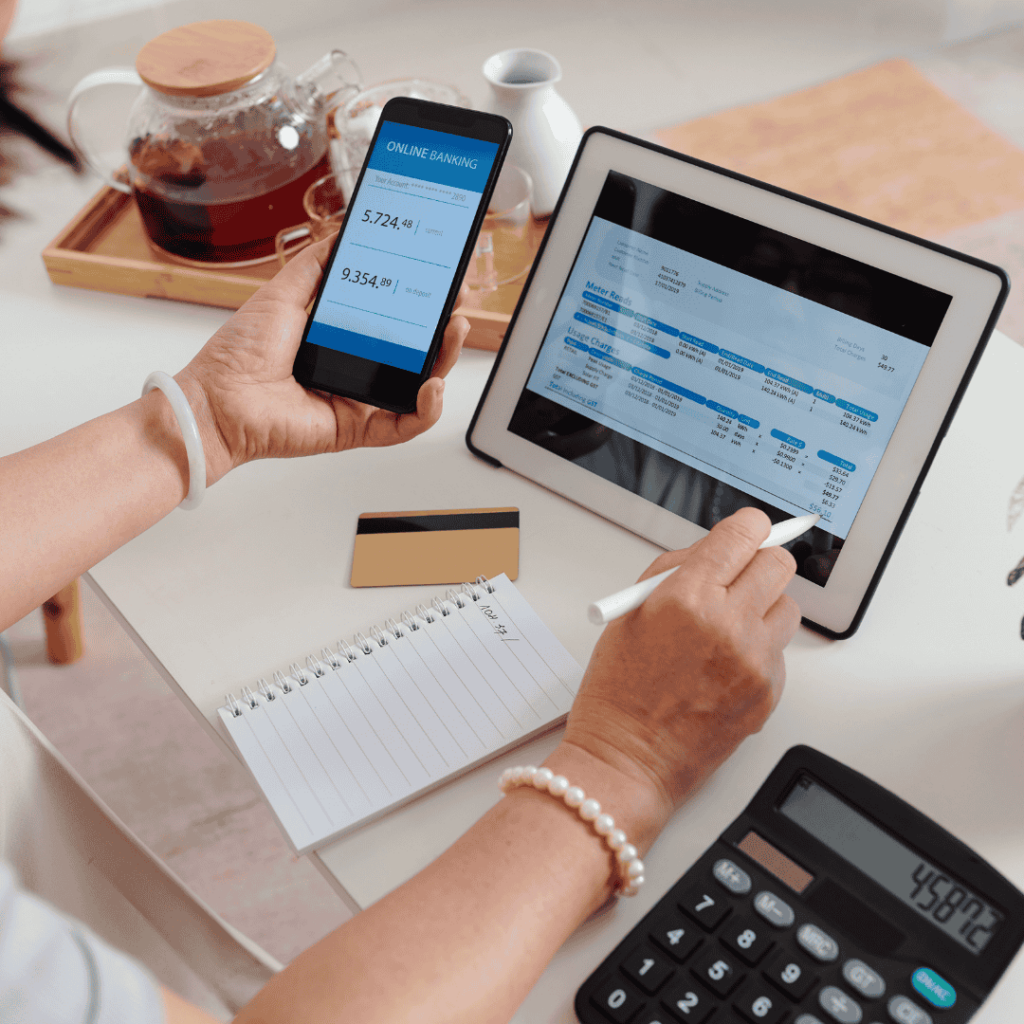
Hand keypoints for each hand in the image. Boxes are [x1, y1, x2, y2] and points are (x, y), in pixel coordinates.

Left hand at [174, 236, 469, 484]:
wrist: (217, 399)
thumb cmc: (238, 355)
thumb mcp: (283, 293)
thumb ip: (316, 266)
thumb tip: (341, 235)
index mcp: (341, 338)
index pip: (395, 320)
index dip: (422, 302)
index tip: (440, 278)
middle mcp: (356, 370)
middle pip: (416, 352)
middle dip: (443, 327)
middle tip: (455, 301)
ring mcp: (361, 401)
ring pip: (419, 387)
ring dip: (444, 360)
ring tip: (453, 332)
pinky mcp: (358, 430)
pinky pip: (405, 426)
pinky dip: (426, 409)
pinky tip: (431, 386)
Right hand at [561, 507, 800, 840]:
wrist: (627, 761)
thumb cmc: (618, 691)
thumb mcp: (629, 612)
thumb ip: (676, 571)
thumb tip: (717, 549)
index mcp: (686, 597)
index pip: (743, 534)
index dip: (747, 528)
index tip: (745, 532)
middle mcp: (727, 624)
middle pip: (779, 563)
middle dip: (759, 562)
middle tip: (739, 575)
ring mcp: (753, 660)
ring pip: (787, 606)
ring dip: (762, 607)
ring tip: (727, 628)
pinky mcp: (768, 691)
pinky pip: (779, 651)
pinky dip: (758, 650)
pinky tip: (723, 666)